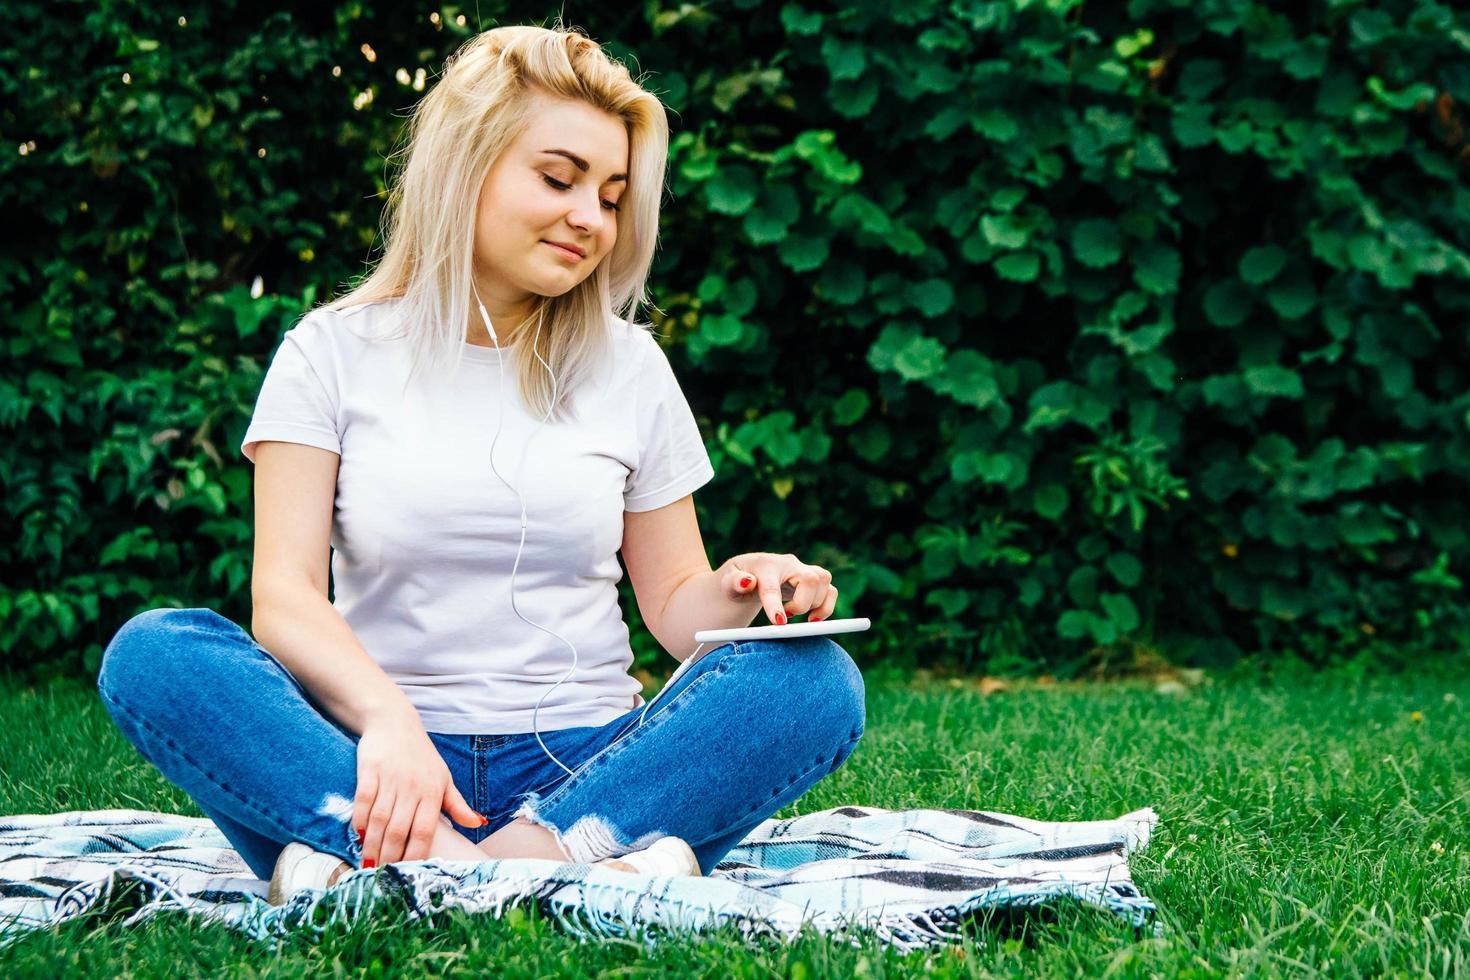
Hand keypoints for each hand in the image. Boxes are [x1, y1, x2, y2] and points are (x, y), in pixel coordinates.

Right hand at [353, 709, 482, 866]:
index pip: (426, 831)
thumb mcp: (444, 778)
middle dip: (391, 856)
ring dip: (373, 845)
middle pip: (400, 830)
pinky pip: (363, 801)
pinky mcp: (370, 770)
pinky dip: (360, 820)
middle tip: (383, 876)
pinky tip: (359, 836)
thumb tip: (478, 824)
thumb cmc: (421, 755)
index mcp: (433, 791)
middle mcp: (413, 786)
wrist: (394, 722)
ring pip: (380, 820)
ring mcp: (391, 778)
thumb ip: (457, 805)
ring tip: (368, 864)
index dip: (416, 854)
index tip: (407, 873)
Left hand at [723, 552, 837, 625]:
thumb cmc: (735, 580)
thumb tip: (746, 582)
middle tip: (786, 617)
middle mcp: (789, 564)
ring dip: (816, 604)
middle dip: (802, 604)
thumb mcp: (726, 582)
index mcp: (765, 564)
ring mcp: (803, 570)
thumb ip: (733, 582)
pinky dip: (826, 607)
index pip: (773, 585)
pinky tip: (811, 618)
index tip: (778, 623)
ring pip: (824, 581)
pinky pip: (831, 591)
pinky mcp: (813, 580)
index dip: (776, 604)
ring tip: (794, 614)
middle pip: (811, 579)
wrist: (746, 575)